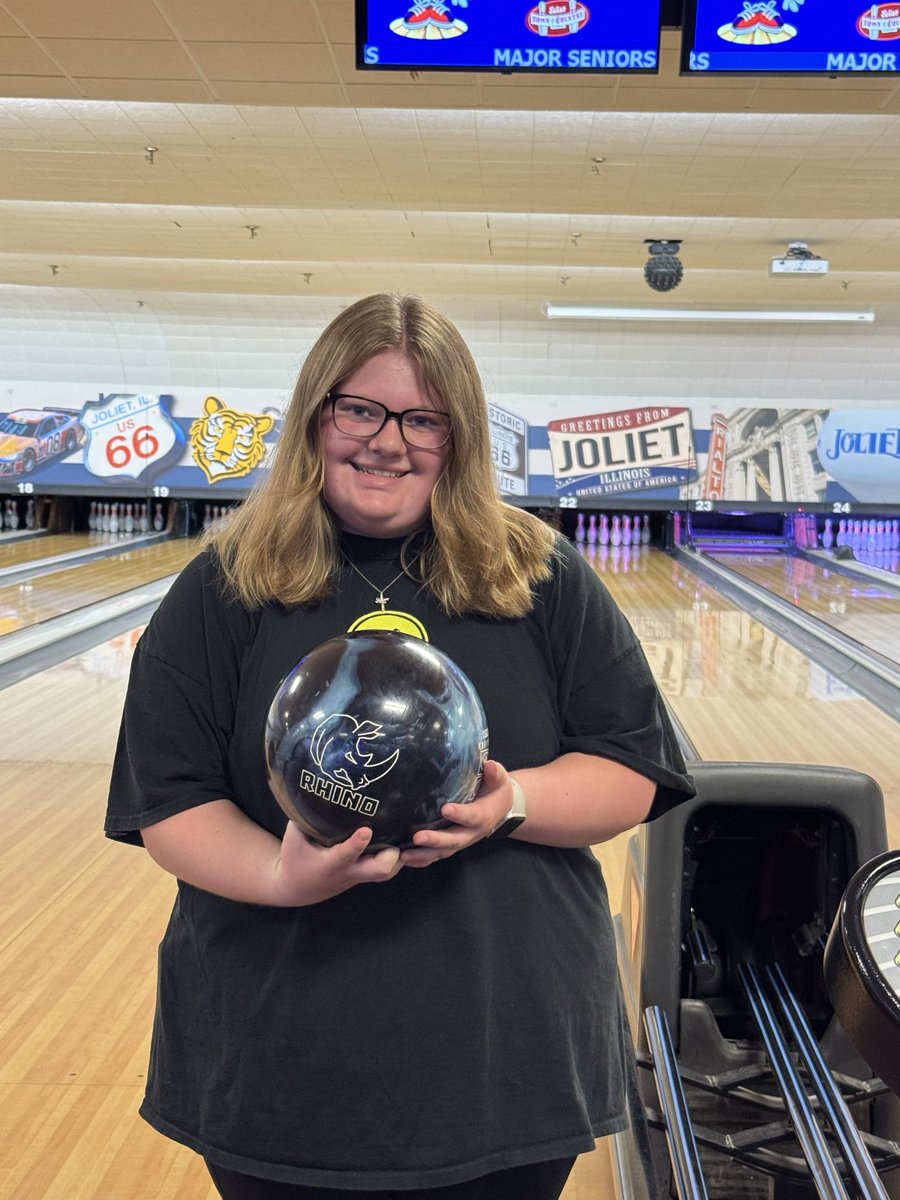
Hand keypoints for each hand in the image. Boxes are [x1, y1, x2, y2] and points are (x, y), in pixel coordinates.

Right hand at [273, 820, 402, 904]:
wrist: (298, 887)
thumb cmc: (295, 858)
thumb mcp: (294, 837)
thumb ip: (305, 816)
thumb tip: (315, 784)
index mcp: (329, 864)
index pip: (345, 855)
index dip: (357, 844)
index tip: (366, 830)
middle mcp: (350, 871)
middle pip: (380, 870)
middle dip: (392, 855)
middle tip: (396, 834)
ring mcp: (361, 875)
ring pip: (389, 871)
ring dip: (399, 855)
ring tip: (406, 831)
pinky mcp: (367, 874)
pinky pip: (389, 868)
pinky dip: (397, 856)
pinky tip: (403, 836)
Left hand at [398, 759, 513, 868]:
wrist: (499, 809)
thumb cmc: (495, 791)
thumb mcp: (499, 780)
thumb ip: (495, 773)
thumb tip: (489, 765)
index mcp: (483, 816)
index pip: (473, 817)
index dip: (460, 814)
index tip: (445, 809)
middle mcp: (471, 833)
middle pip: (454, 840)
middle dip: (436, 840)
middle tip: (418, 837)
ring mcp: (460, 841)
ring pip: (443, 852)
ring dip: (423, 854)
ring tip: (404, 855)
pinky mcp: (451, 846)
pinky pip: (436, 856)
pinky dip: (421, 860)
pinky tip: (405, 859)